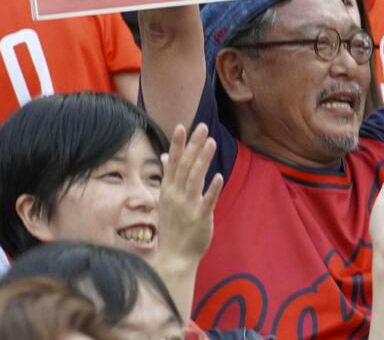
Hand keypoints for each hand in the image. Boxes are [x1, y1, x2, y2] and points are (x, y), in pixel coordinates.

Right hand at [157, 124, 222, 263]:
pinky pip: (207, 201)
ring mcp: (187, 206)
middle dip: (193, 145)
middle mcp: (175, 195)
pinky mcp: (200, 218)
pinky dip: (213, 189)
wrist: (174, 257)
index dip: (177, 144)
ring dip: (203, 160)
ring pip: (195, 179)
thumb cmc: (172, 226)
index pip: (172, 162)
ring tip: (212, 142)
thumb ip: (168, 176)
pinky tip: (220, 176)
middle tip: (203, 127)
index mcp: (168, 189)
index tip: (181, 126)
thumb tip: (164, 156)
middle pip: (185, 166)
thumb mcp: (166, 200)